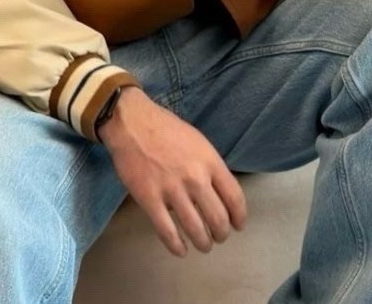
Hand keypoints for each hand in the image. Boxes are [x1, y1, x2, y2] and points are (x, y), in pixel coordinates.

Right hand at [98, 87, 246, 255]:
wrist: (132, 122)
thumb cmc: (166, 128)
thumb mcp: (197, 141)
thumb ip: (209, 166)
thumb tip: (218, 192)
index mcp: (210, 161)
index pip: (235, 197)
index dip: (239, 217)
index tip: (238, 225)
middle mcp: (195, 178)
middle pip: (218, 219)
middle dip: (221, 233)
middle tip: (218, 236)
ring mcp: (172, 190)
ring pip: (195, 230)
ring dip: (203, 243)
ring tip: (203, 245)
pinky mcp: (149, 200)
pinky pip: (167, 232)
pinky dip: (176, 246)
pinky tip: (181, 249)